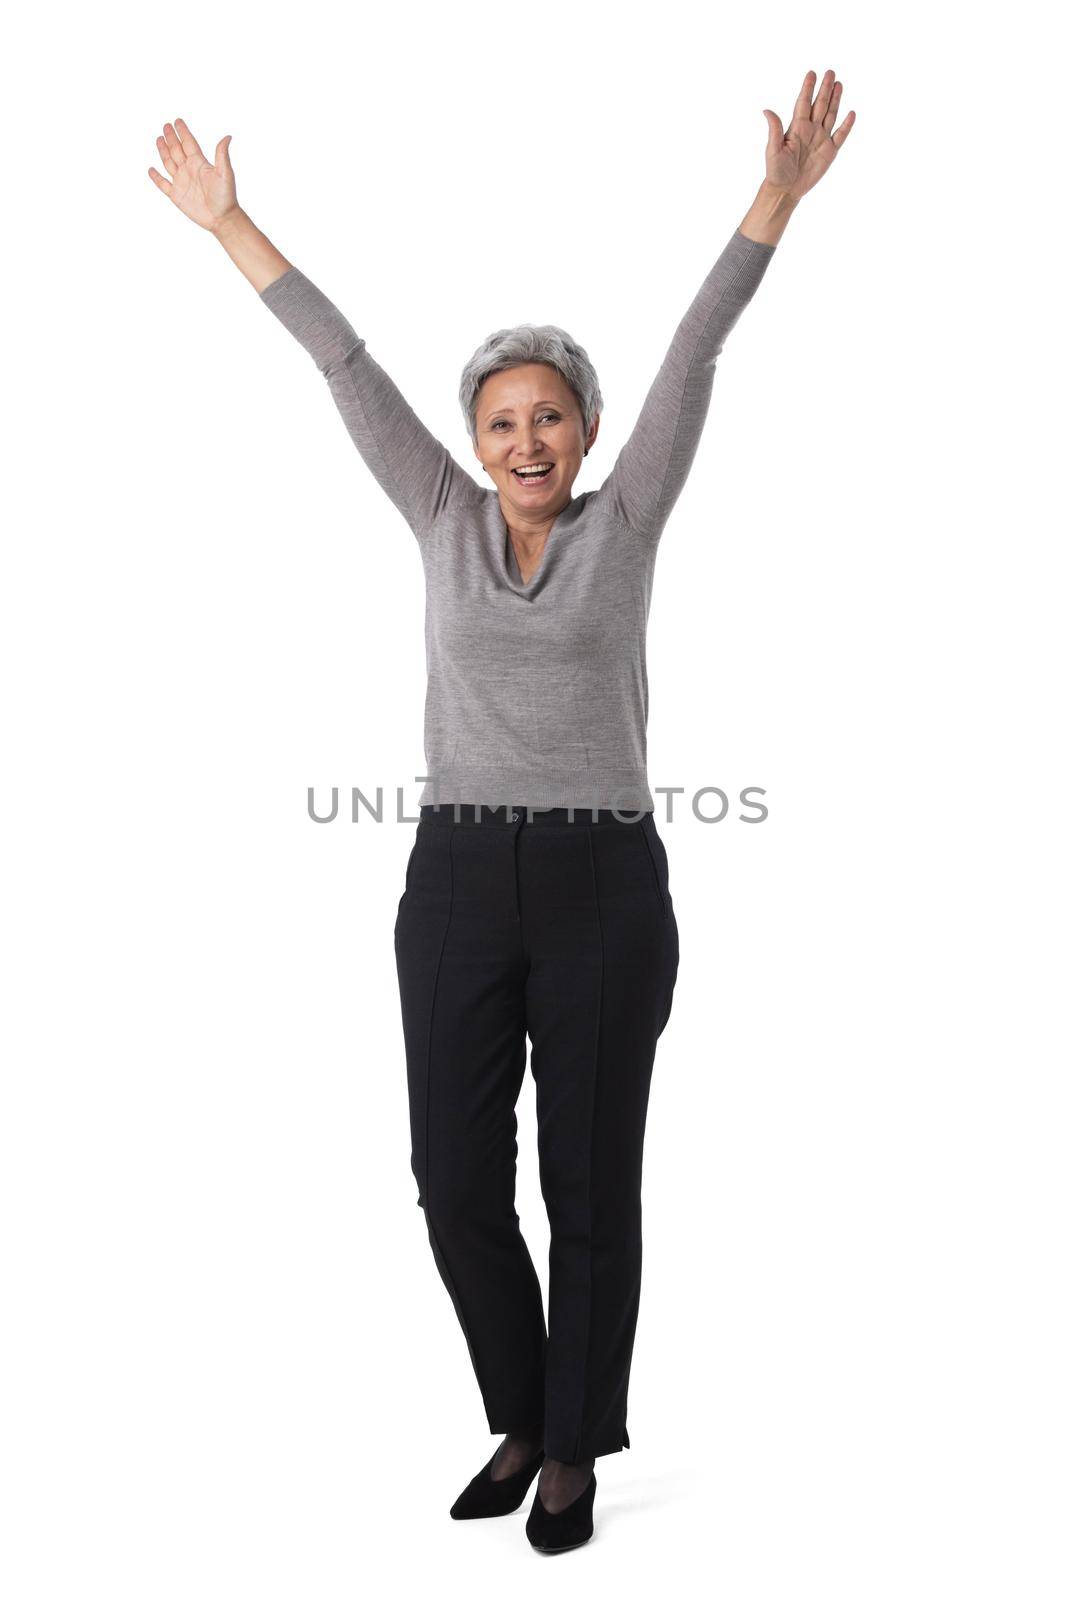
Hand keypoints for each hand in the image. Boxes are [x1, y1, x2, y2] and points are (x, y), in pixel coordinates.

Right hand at [148, 118, 237, 231]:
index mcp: (200, 163)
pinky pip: (163, 184)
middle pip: (177, 150)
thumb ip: (222, 155)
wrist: (222, 219)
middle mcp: (189, 170)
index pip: (189, 143)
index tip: (177, 121)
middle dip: (171, 138)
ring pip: (169, 162)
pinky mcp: (176, 195)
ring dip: (163, 151)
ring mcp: (182, 182)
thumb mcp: (225, 173)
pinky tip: (151, 169)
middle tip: (166, 125)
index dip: (183, 132)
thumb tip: (227, 136)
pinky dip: (156, 177)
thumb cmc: (226, 196)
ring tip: (159, 139)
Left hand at [761, 69, 855, 202]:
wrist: (786, 190)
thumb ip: (774, 129)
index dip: (808, 88)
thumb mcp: (773, 149)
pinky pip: (840, 135)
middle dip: (825, 89)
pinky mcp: (829, 151)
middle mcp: (810, 130)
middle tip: (830, 72)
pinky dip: (846, 125)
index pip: (803, 103)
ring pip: (830, 115)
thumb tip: (766, 110)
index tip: (811, 73)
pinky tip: (851, 113)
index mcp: (796, 127)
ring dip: (835, 100)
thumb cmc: (776, 170)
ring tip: (839, 84)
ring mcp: (821, 139)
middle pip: (820, 105)